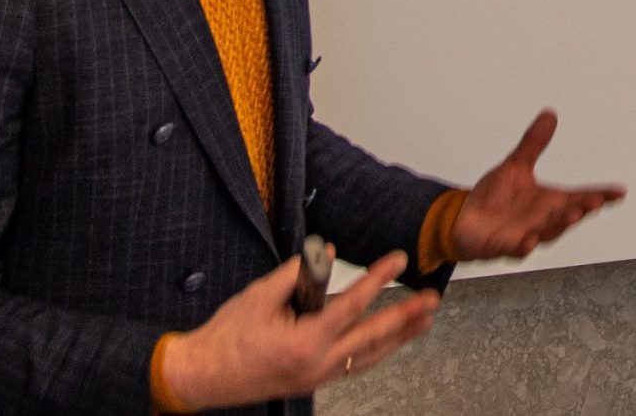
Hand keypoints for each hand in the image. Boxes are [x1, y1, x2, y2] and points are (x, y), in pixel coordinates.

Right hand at [159, 250, 435, 409]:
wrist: (202, 376)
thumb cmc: (226, 335)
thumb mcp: (259, 295)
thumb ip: (297, 274)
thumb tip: (326, 253)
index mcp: (305, 342)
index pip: (352, 305)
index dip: (377, 279)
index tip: (398, 259)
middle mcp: (317, 364)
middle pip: (372, 338)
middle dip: (405, 317)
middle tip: (432, 299)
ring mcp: (317, 377)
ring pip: (369, 357)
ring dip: (398, 337)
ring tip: (424, 320)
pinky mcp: (312, 381)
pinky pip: (354, 365)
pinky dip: (375, 351)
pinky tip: (389, 341)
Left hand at [452, 109, 625, 260]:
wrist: (464, 219)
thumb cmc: (495, 197)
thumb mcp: (516, 166)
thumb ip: (534, 144)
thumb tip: (550, 113)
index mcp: (550, 202)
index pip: (580, 197)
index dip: (601, 195)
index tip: (620, 191)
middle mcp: (543, 220)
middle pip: (569, 215)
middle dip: (583, 209)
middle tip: (596, 201)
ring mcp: (526, 235)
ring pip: (548, 232)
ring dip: (561, 225)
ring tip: (573, 215)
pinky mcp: (504, 247)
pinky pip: (517, 249)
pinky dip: (525, 246)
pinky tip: (530, 240)